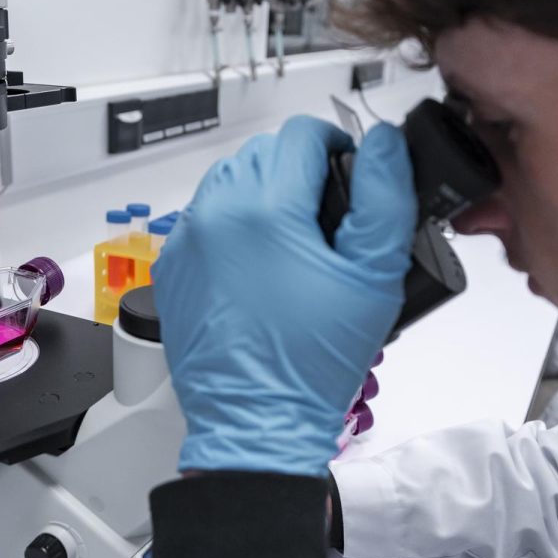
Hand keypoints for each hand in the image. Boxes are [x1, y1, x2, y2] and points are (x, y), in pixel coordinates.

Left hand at [152, 116, 416, 476]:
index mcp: (265, 208)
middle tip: (327, 215)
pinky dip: (231, 226)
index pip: (301, 136)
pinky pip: (204, 221)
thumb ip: (384, 197)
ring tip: (294, 239)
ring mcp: (187, 242)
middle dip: (298, 170)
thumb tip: (383, 144)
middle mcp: (215, 215)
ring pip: (229, 182)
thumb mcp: (373, 276)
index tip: (349, 174)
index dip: (336, 146)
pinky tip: (258, 265)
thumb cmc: (312, 362)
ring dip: (263, 193)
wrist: (258, 421)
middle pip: (263, 153)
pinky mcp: (173, 269)